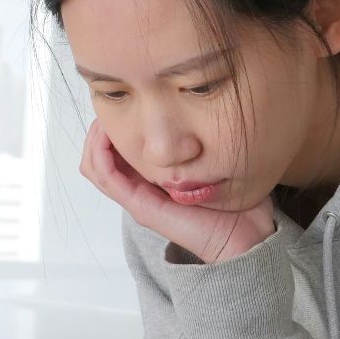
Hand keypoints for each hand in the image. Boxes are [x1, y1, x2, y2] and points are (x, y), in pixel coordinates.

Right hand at [80, 118, 275, 264]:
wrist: (244, 237)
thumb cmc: (235, 203)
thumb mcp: (215, 162)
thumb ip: (203, 142)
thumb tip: (204, 109)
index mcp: (152, 181)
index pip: (115, 151)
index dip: (113, 125)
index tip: (124, 100)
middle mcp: (140, 190)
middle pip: (98, 157)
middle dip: (99, 127)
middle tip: (110, 104)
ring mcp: (137, 199)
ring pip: (95, 166)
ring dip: (95, 138)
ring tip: (105, 116)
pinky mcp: (141, 206)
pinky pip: (106, 177)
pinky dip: (100, 153)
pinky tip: (108, 132)